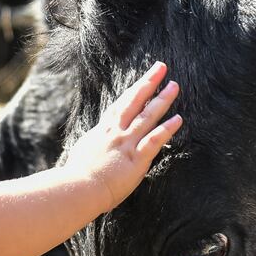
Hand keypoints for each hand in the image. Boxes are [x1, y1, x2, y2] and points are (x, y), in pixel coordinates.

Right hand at [61, 61, 181, 211]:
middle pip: (134, 101)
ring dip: (162, 100)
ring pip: (147, 116)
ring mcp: (126, 144)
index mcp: (103, 131)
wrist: (78, 188)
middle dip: (149, 83)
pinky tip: (178, 119)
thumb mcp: (83, 152)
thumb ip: (92, 144)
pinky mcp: (136, 159)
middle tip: (161, 67)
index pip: (120, 105)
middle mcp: (116, 132)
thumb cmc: (76, 176)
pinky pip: (154, 140)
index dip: (133, 91)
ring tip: (174, 86)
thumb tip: (92, 142)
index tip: (143, 79)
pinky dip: (166, 129)